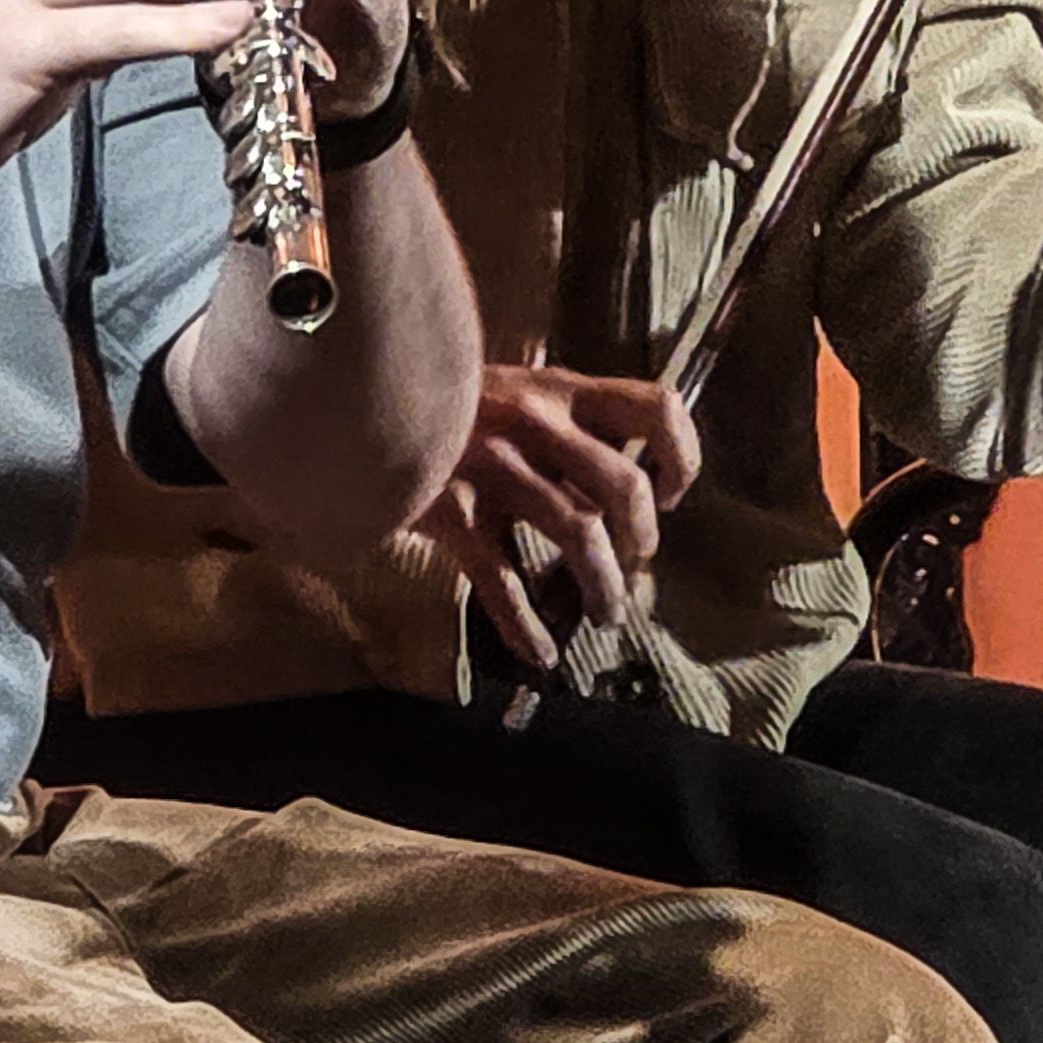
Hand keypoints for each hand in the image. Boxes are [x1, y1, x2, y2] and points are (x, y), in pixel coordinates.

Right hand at [412, 363, 702, 666]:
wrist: (361, 399)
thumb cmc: (447, 402)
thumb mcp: (515, 389)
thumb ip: (564, 420)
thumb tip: (622, 472)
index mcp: (560, 390)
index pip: (653, 407)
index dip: (680, 455)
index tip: (672, 492)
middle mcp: (536, 424)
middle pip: (624, 485)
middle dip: (642, 539)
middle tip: (636, 563)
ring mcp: (493, 468)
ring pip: (578, 534)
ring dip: (604, 586)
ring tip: (607, 612)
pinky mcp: (452, 512)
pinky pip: (502, 580)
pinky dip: (527, 625)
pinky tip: (541, 652)